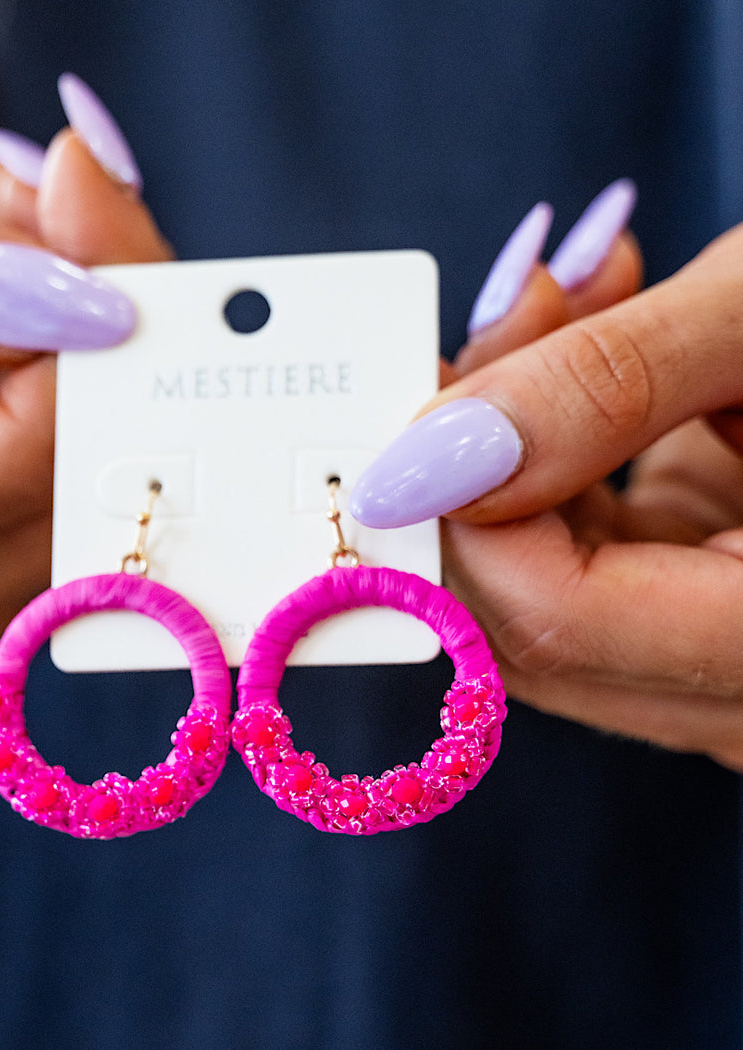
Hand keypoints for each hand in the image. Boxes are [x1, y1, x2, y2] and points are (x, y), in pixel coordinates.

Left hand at [352, 221, 742, 767]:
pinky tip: (596, 342)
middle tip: (484, 329)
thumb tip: (428, 453)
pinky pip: (584, 557)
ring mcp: (720, 663)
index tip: (425, 381)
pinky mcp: (704, 605)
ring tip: (565, 297)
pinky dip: (564, 451)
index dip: (461, 504)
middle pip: (525, 623)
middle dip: (471, 470)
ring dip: (515, 444)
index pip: (552, 621)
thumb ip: (612, 385)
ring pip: (539, 592)